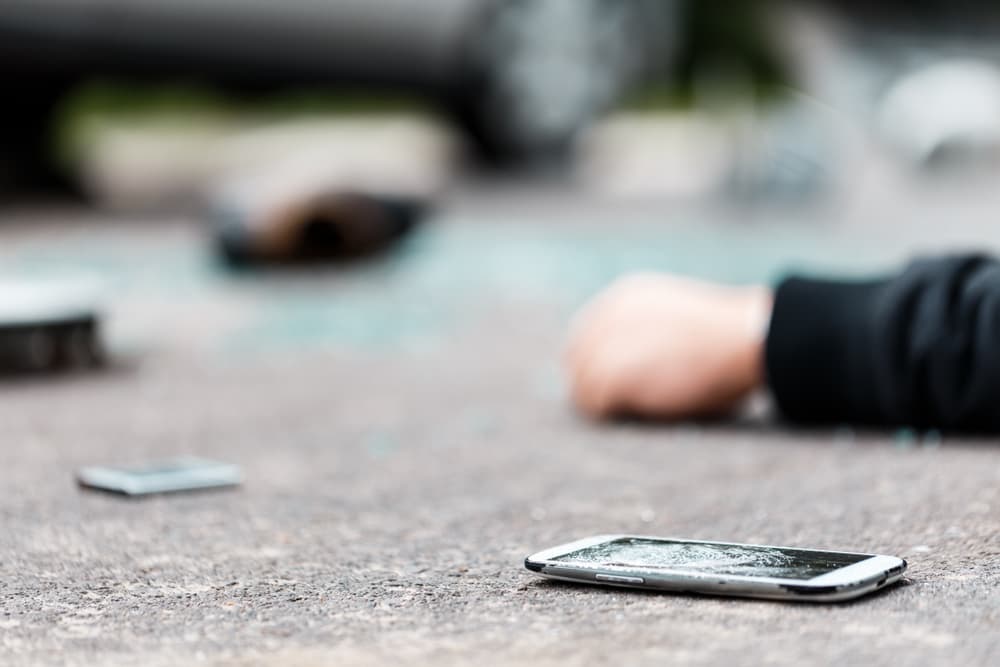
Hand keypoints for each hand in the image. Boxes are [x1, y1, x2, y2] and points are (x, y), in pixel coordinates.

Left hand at [566, 273, 772, 419]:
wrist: (745, 336)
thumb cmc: (730, 335)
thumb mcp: (682, 319)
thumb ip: (653, 332)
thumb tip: (647, 363)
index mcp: (625, 297)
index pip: (587, 333)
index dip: (594, 361)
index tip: (608, 384)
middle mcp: (608, 315)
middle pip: (577, 359)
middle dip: (592, 383)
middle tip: (613, 406)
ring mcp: (606, 343)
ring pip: (582, 385)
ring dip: (602, 402)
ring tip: (629, 412)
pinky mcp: (613, 372)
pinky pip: (595, 403)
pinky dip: (611, 413)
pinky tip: (637, 414)